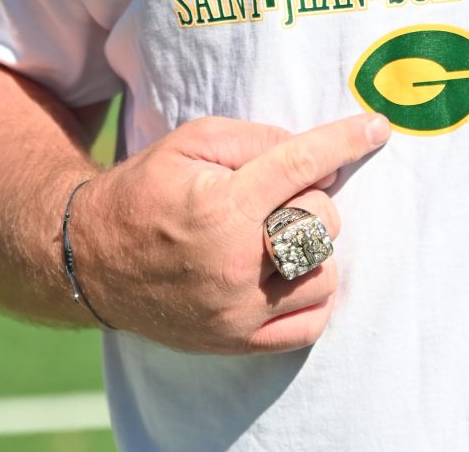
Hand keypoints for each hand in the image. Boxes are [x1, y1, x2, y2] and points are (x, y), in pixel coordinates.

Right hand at [66, 112, 389, 352]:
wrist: (91, 260)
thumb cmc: (146, 189)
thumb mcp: (191, 141)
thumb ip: (256, 139)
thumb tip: (314, 157)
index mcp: (223, 207)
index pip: (303, 166)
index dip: (345, 141)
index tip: (376, 127)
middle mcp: (235, 264)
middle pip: (322, 222)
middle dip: (313, 197)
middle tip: (281, 193)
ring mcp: (238, 311)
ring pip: (325, 274)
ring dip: (314, 246)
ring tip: (280, 233)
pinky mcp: (237, 341)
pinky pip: (310, 323)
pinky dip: (312, 293)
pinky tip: (290, 270)